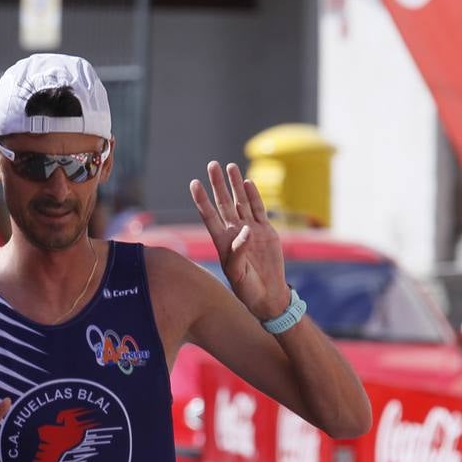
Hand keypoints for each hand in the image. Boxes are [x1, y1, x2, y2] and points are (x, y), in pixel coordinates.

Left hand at [189, 161, 291, 320]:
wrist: (268, 296)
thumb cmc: (247, 289)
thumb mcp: (238, 274)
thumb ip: (239, 252)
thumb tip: (245, 229)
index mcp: (222, 242)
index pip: (209, 216)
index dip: (202, 200)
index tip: (194, 183)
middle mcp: (234, 232)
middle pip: (224, 203)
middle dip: (218, 184)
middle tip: (212, 165)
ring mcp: (250, 230)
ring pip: (241, 202)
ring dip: (235, 185)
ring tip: (230, 166)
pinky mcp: (265, 231)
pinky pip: (259, 210)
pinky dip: (254, 196)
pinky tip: (247, 182)